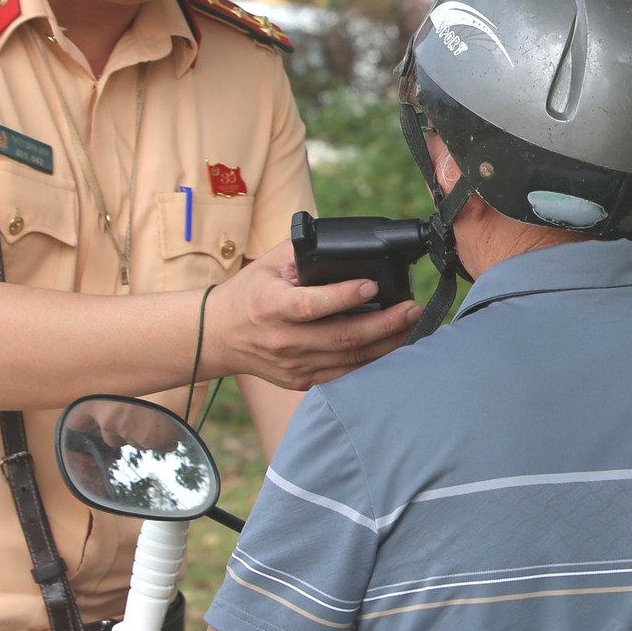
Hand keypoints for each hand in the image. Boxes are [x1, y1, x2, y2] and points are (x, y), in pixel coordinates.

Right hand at [207, 240, 419, 389]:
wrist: (219, 335)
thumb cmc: (250, 293)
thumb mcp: (270, 263)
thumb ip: (305, 254)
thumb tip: (347, 249)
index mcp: (272, 306)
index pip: (312, 305)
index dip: (345, 296)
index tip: (373, 285)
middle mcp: (283, 340)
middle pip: (342, 337)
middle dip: (385, 323)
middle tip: (412, 308)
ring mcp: (294, 366)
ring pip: (350, 359)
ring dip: (387, 344)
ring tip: (411, 325)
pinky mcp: (301, 381)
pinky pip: (344, 375)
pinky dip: (372, 363)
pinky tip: (392, 347)